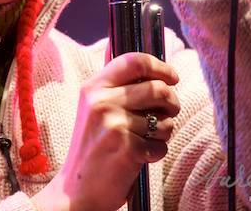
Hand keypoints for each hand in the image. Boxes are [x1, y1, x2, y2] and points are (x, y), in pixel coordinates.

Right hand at [32, 52, 180, 210]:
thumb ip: (116, 87)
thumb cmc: (92, 147)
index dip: (160, 67)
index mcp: (93, 87)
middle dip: (171, 103)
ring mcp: (114, 124)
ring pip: (165, 119)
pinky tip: (139, 157)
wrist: (77, 189)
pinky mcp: (127, 148)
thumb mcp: (93, 108)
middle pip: (158, 89)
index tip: (172, 78)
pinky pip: (161, 145)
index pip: (134, 61)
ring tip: (146, 139)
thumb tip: (153, 69)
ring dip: (164, 132)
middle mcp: (102, 101)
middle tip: (168, 113)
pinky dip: (156, 153)